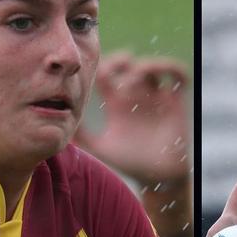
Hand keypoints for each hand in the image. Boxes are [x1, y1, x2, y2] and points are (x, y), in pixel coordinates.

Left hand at [74, 52, 189, 185]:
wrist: (157, 177)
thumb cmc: (129, 163)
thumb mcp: (100, 147)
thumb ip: (81, 136)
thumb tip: (58, 121)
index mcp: (117, 103)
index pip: (107, 73)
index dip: (102, 66)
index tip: (99, 72)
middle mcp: (136, 97)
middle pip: (128, 65)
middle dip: (121, 59)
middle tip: (118, 64)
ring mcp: (155, 98)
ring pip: (152, 67)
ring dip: (143, 65)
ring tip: (134, 78)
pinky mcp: (174, 102)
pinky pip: (178, 76)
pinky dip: (172, 67)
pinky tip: (159, 72)